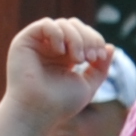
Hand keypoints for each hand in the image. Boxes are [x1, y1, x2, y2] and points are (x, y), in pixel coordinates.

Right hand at [0, 17, 117, 133]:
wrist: (38, 111)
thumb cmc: (60, 103)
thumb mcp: (88, 85)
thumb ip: (100, 68)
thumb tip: (111, 46)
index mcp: (64, 56)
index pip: (83, 34)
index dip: (95, 40)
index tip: (99, 58)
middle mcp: (49, 48)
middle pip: (74, 25)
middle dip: (88, 38)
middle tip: (91, 58)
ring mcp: (37, 44)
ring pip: (63, 23)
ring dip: (76, 39)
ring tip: (78, 60)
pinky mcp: (24, 41)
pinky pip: (45, 24)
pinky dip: (58, 33)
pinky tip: (61, 51)